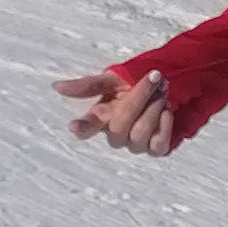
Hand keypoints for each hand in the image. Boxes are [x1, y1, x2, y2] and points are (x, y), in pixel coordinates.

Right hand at [57, 67, 175, 157]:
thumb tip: (57, 86)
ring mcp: (135, 143)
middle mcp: (116, 133)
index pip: (86, 127)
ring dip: (154, 108)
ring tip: (163, 89)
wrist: (170, 83)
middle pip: (120, 126)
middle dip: (139, 98)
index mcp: (102, 115)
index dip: (81, 128)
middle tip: (155, 77)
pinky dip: (165, 125)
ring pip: (139, 135)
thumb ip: (89, 85)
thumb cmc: (135, 83)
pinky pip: (158, 145)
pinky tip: (168, 111)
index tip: (74, 126)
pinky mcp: (155, 149)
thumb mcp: (114, 78)